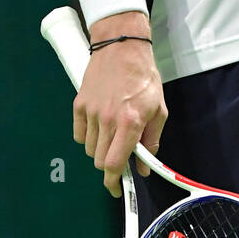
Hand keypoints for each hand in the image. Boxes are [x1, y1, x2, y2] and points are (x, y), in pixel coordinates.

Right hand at [73, 29, 167, 196]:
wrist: (122, 47)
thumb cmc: (144, 77)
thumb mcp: (159, 110)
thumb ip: (151, 142)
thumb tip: (143, 167)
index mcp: (130, 122)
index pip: (113, 164)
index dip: (113, 183)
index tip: (116, 190)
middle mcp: (107, 120)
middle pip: (99, 161)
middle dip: (110, 164)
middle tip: (120, 155)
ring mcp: (90, 112)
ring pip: (90, 149)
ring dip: (101, 149)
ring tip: (112, 134)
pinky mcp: (79, 105)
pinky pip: (79, 134)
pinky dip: (88, 137)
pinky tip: (99, 126)